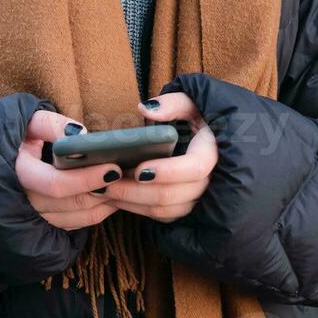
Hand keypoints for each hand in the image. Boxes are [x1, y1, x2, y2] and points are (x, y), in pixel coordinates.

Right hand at [15, 109, 122, 230]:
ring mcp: (34, 215)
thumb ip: (50, 125)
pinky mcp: (44, 221)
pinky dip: (95, 213)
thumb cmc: (17, 137)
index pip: (55, 184)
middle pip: (70, 203)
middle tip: (127, 178)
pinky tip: (111, 197)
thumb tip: (78, 134)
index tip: (113, 168)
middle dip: (102, 192)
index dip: (86, 179)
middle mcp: (25, 200)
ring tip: (124, 186)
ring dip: (102, 204)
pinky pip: (74, 224)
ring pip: (75, 217)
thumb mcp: (27, 122)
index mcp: (19, 173)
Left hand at [100, 91, 216, 222]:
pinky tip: (116, 197)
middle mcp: (210, 180)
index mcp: (212, 152)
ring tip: (105, 191)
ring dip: (133, 203)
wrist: (209, 137)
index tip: (138, 169)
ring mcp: (198, 197)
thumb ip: (172, 103)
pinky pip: (161, 214)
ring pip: (165, 209)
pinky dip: (138, 209)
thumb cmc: (197, 117)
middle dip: (137, 191)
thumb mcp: (191, 102)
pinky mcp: (184, 205)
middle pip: (173, 195)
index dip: (168, 171)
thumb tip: (147, 109)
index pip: (195, 168)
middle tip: (107, 183)